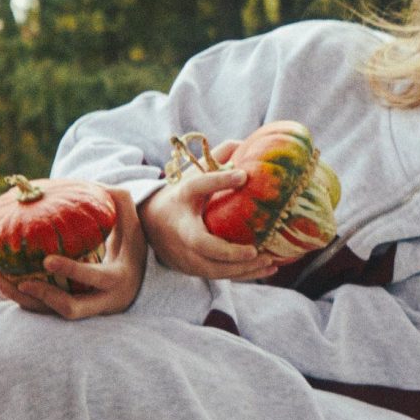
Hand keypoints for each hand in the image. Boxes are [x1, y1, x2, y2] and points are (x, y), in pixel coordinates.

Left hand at [0, 184, 147, 318]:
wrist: (136, 280)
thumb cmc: (131, 245)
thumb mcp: (131, 223)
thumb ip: (117, 202)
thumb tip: (92, 184)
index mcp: (119, 280)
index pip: (95, 278)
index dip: (72, 270)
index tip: (47, 259)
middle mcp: (103, 301)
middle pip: (71, 309)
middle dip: (44, 297)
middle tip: (21, 281)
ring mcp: (85, 310)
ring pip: (50, 313)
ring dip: (22, 299)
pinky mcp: (71, 311)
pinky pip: (43, 309)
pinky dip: (21, 298)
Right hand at [138, 143, 274, 279]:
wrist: (148, 226)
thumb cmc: (181, 198)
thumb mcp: (191, 178)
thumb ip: (214, 162)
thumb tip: (241, 143)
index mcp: (180, 198)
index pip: (197, 186)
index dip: (218, 180)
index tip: (243, 175)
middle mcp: (179, 229)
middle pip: (203, 245)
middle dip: (230, 251)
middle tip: (256, 250)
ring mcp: (184, 253)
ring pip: (214, 268)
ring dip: (243, 268)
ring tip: (271, 261)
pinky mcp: (192, 269)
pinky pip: (220, 276)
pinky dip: (245, 274)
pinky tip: (269, 269)